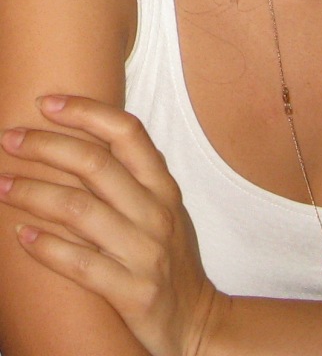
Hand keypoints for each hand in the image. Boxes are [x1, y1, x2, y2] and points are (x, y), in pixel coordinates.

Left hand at [0, 95, 219, 355]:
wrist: (197, 322)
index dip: (86, 111)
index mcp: (164, 187)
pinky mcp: (133, 292)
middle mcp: (156, 212)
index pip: (128, 132)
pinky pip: (80, 264)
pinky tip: (20, 236)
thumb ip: (133, 179)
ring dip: (33, 193)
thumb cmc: (170, 259)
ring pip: (79, 210)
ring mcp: (145, 252)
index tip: (46, 103)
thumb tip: (80, 141)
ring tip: (1, 184)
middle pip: (96, 164)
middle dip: (46, 146)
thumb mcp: (164, 211)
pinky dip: (46, 247)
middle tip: (9, 138)